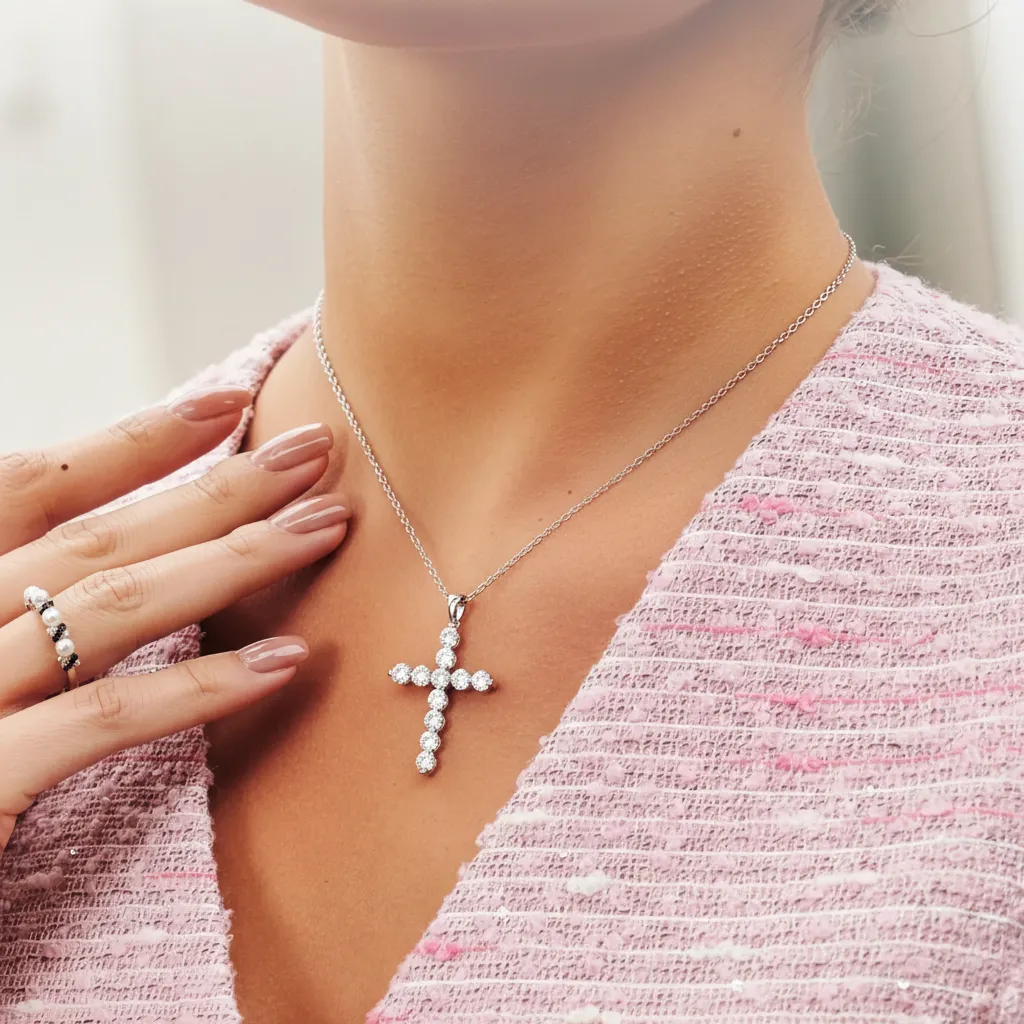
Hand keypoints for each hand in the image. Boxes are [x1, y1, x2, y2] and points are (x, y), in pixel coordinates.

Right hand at [0, 386, 347, 849]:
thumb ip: (29, 596)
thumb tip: (139, 543)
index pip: (35, 485)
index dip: (137, 440)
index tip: (232, 404)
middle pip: (95, 536)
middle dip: (215, 487)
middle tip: (317, 452)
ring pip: (111, 609)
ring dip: (230, 561)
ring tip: (326, 529)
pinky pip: (103, 720)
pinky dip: (199, 686)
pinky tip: (285, 663)